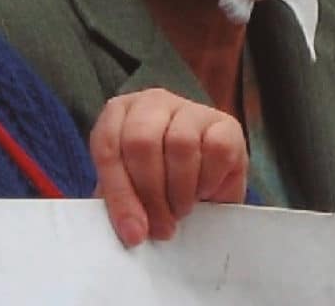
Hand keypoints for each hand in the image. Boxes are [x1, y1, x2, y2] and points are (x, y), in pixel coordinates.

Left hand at [89, 88, 247, 247]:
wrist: (204, 190)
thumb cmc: (160, 188)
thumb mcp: (131, 194)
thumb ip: (121, 204)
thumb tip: (132, 230)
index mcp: (120, 114)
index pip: (108, 145)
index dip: (119, 193)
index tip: (134, 232)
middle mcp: (153, 103)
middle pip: (141, 141)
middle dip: (150, 193)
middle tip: (161, 225)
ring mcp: (192, 109)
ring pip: (179, 144)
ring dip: (180, 190)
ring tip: (180, 210)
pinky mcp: (227, 124)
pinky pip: (216, 149)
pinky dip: (209, 179)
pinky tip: (204, 191)